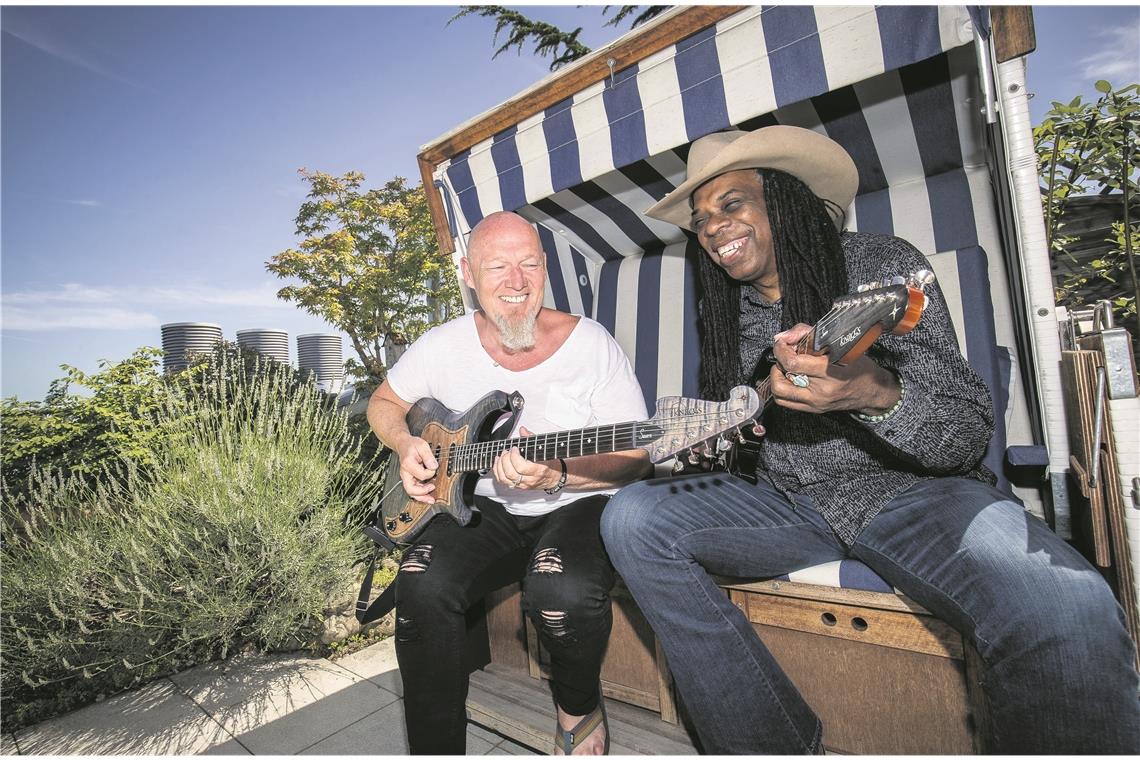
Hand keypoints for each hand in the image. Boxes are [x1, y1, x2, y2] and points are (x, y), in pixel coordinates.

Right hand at [396, 435, 438, 503]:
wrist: (404, 445)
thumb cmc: (412, 445)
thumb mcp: (422, 445)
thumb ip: (428, 456)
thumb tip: (434, 466)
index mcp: (408, 464)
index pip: (420, 475)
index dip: (430, 473)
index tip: (434, 467)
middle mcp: (405, 473)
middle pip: (410, 489)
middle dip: (422, 493)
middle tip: (432, 488)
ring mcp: (407, 477)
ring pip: (411, 493)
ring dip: (422, 497)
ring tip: (431, 499)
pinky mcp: (410, 479)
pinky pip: (414, 490)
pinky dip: (421, 495)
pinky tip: (428, 496)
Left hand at [492, 426, 561, 490]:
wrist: (554, 477)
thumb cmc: (550, 463)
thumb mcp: (543, 450)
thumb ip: (532, 439)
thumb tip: (522, 430)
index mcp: (538, 470)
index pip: (521, 467)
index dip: (514, 457)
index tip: (514, 448)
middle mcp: (530, 480)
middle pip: (511, 473)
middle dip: (505, 460)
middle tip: (507, 451)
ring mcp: (523, 485)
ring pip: (505, 479)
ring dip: (499, 466)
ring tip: (501, 456)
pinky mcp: (518, 487)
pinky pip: (503, 482)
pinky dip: (497, 472)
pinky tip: (498, 463)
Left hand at [770, 324, 899, 414]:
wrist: (871, 390)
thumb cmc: (857, 364)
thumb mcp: (838, 343)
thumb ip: (808, 334)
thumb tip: (783, 337)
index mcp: (830, 370)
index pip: (793, 363)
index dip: (781, 350)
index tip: (782, 343)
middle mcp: (821, 390)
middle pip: (782, 379)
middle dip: (777, 363)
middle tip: (785, 355)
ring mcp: (816, 402)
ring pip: (779, 393)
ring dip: (777, 377)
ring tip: (786, 367)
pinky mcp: (813, 410)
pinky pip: (785, 402)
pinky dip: (782, 388)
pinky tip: (790, 378)